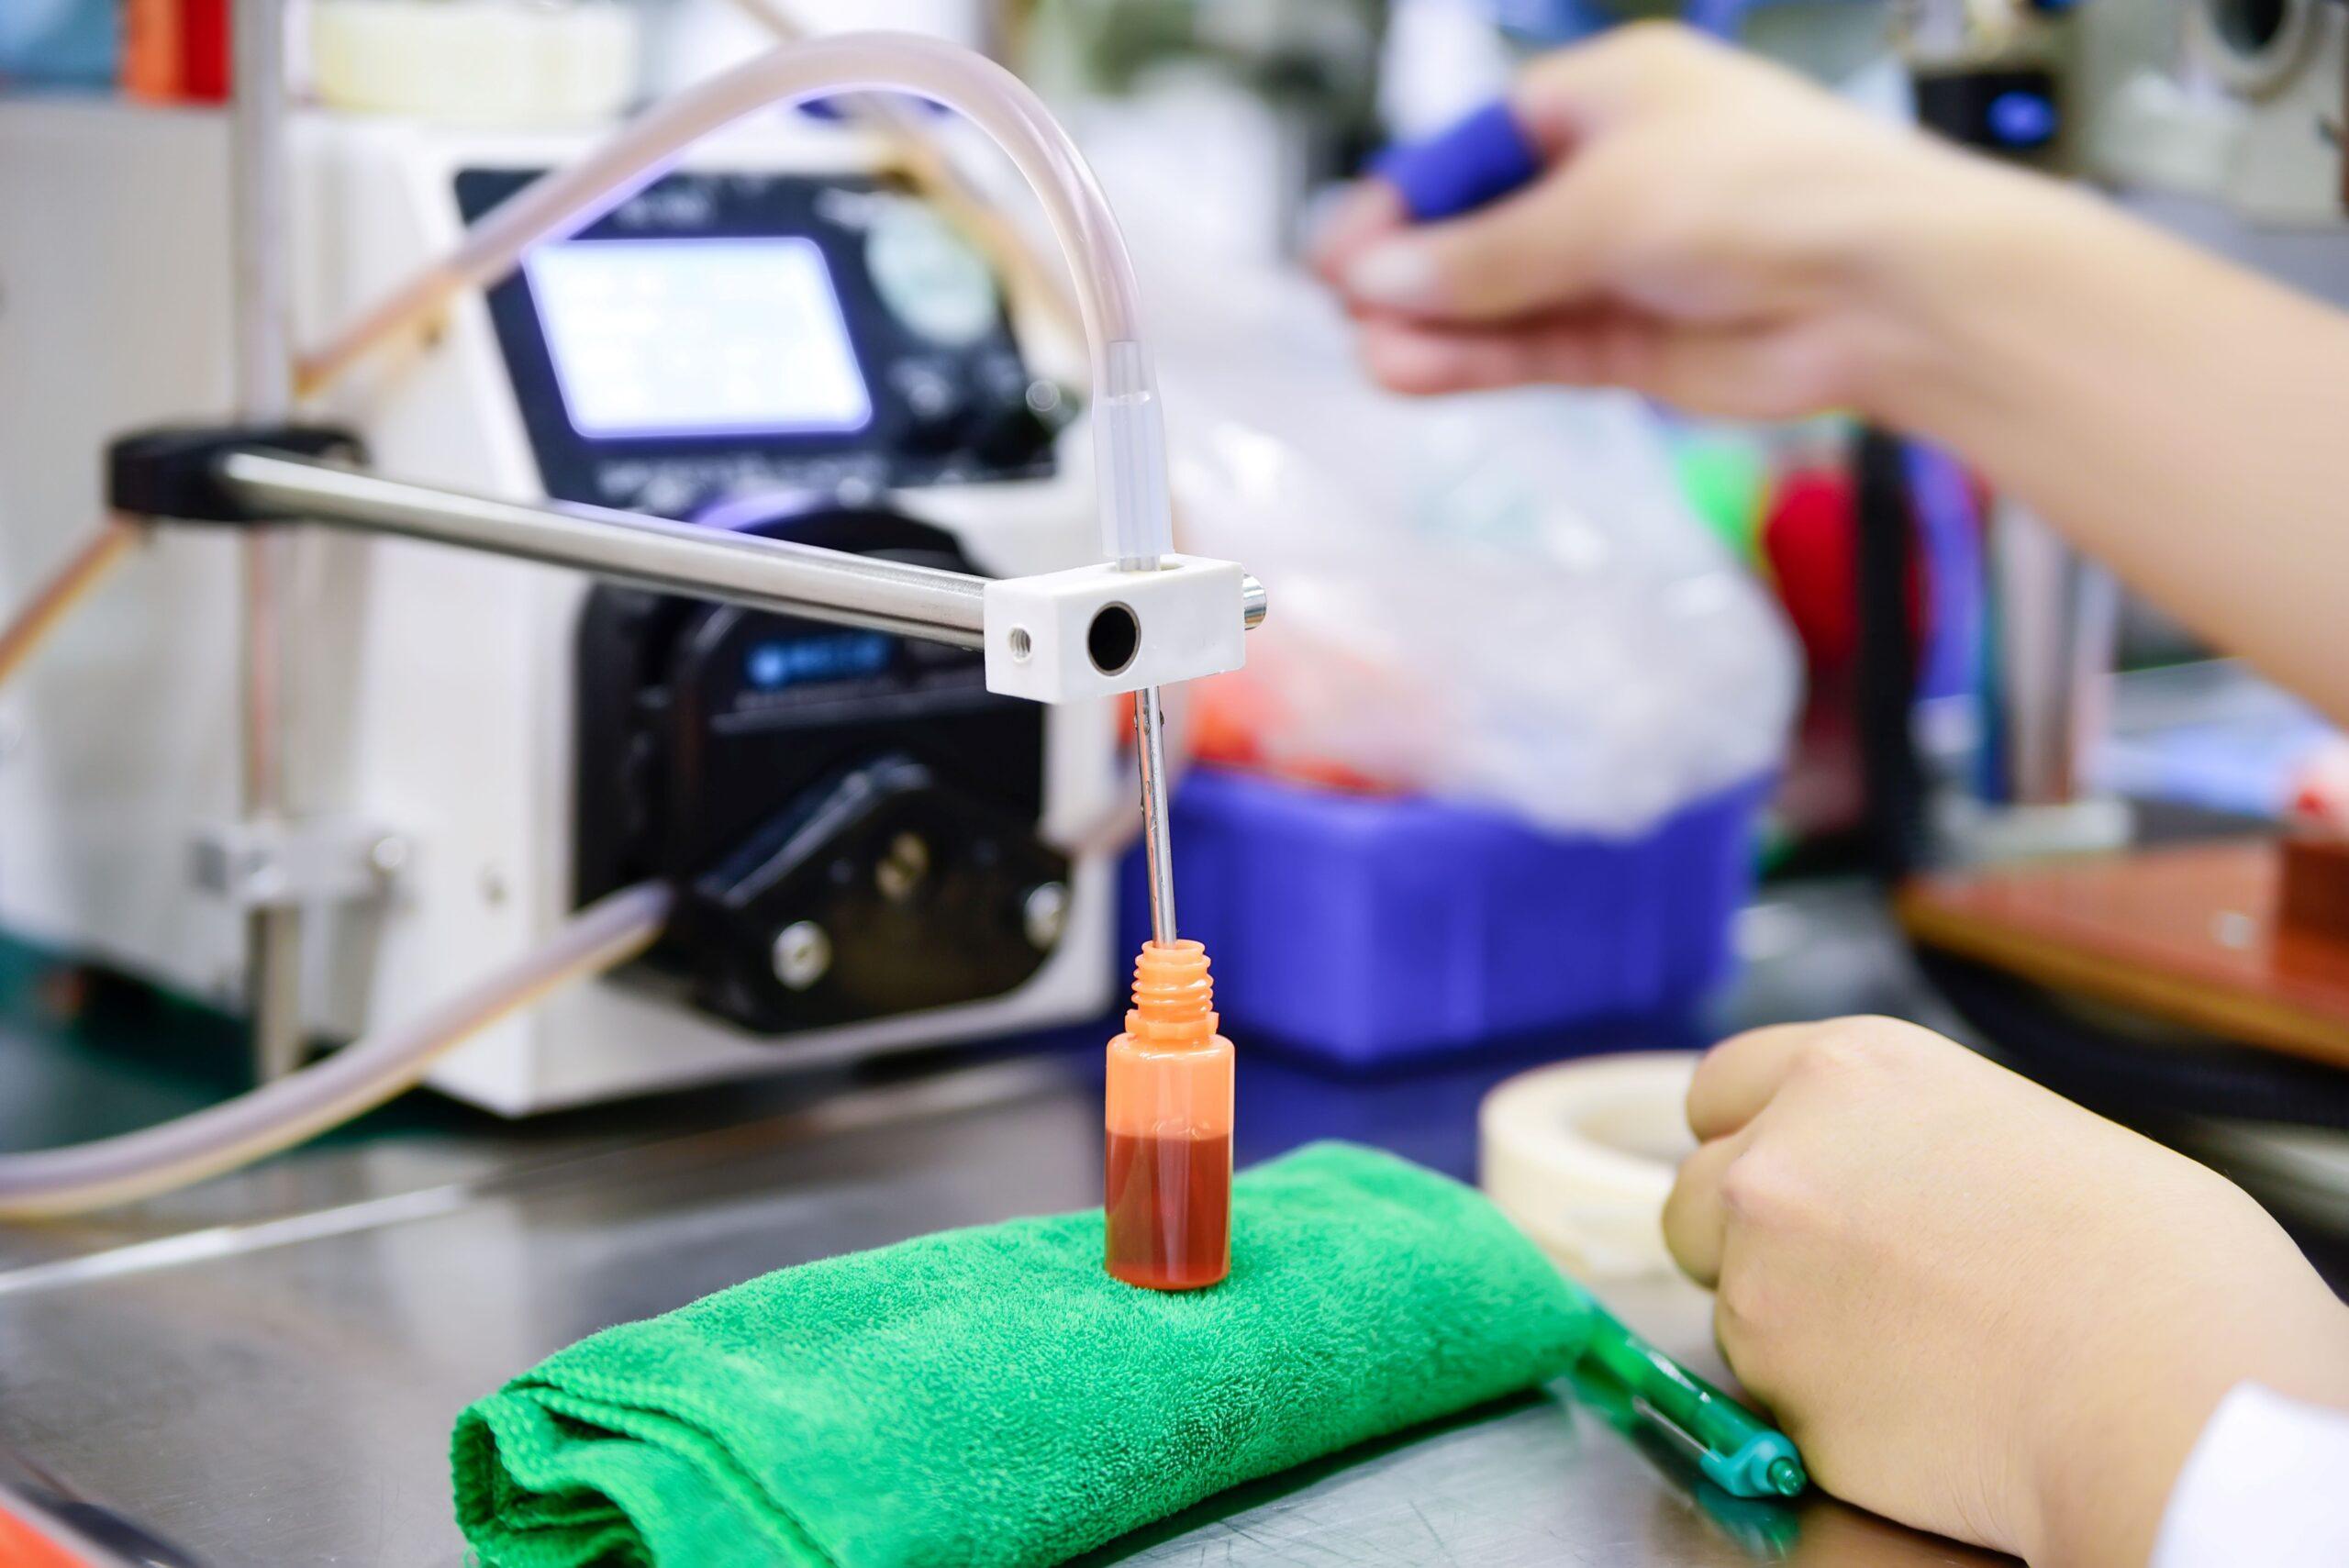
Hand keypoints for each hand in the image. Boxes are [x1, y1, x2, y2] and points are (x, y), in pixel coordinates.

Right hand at [1312, 23, 2044, 421]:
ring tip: (1374, 355)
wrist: (1890, 291)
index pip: (1475, 148)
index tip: (1340, 248)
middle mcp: (1611, 177)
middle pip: (1479, 228)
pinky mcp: (1631, 343)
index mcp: (1609, 98)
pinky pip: (1530, 348)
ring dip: (1435, 326)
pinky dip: (1474, 361)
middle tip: (1344, 307)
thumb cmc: (1783, 196)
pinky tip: (1414, 370)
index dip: (1404, 200)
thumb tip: (1377, 279)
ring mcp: (1620, 264)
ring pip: (1499, 298)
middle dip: (1412, 270)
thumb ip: (1485, 255)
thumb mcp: (1604, 207)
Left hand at [1664, 1017, 2348, 1565]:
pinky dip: (1826, 1408)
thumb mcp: (2014, 1125)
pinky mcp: (1773, 1388)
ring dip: (1791, 1328)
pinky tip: (1923, 1407)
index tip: (1783, 1178)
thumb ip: (1907, 1139)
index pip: (1719, 1088)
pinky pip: (1775, 1398)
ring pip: (1732, 1305)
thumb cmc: (2150, 1259)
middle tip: (1848, 1281)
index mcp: (1847, 1070)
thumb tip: (1894, 1180)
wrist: (2167, 1387)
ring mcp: (1759, 1277)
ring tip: (1918, 1350)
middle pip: (1696, 1199)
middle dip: (1746, 1238)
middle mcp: (1776, 1159)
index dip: (1750, 1138)